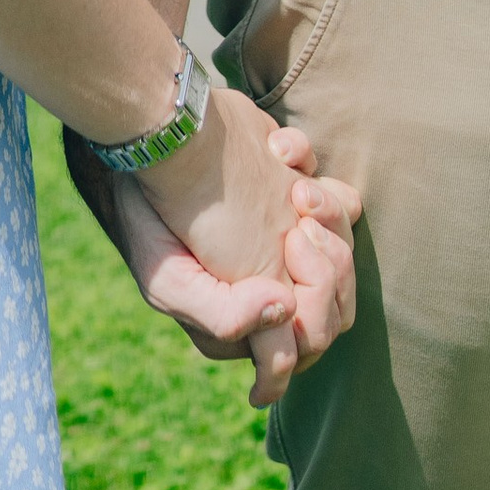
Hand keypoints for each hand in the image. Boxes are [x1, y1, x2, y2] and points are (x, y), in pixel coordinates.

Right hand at [68, 124, 360, 407]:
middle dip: (333, 262)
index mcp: (247, 325)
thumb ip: (225, 316)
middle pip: (338, 300)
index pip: (312, 340)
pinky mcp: (295, 205)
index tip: (292, 244)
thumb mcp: (169, 281)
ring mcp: (286, 247)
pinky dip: (326, 182)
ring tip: (299, 185)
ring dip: (333, 217)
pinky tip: (283, 152)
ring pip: (343, 251)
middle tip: (299, 219)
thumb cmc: (150, 220)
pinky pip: (341, 204)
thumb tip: (285, 310)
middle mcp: (272, 289)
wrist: (146, 150)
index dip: (318, 299)